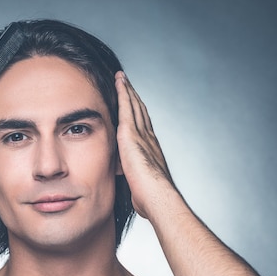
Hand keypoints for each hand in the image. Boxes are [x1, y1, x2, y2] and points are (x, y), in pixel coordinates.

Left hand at [115, 71, 172, 218]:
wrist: (157, 195)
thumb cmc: (151, 198)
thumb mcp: (141, 188)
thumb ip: (137, 183)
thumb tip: (134, 191)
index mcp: (151, 150)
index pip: (144, 128)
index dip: (139, 115)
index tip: (135, 106)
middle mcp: (148, 138)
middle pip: (140, 111)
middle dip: (134, 97)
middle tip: (128, 83)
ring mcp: (141, 134)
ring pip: (134, 105)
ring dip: (128, 90)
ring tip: (122, 77)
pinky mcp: (130, 133)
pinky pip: (126, 107)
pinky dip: (123, 92)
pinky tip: (119, 81)